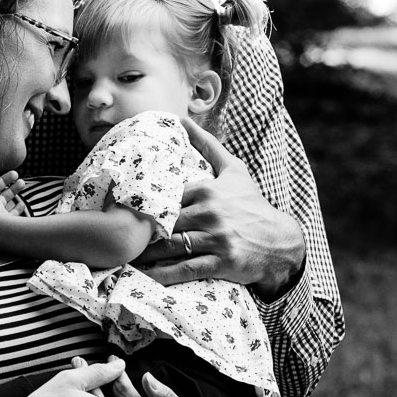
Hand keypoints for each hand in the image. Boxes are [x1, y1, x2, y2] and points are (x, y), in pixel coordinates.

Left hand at [138, 119, 304, 300]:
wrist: (281, 242)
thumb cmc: (252, 204)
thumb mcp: (234, 170)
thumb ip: (207, 144)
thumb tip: (182, 120)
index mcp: (208, 190)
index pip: (165, 196)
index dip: (142, 204)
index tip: (120, 208)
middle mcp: (211, 213)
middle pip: (164, 221)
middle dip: (140, 229)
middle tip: (116, 234)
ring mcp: (217, 239)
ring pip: (170, 246)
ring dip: (145, 252)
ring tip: (124, 255)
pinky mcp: (223, 263)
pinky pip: (186, 269)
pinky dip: (163, 274)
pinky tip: (145, 276)